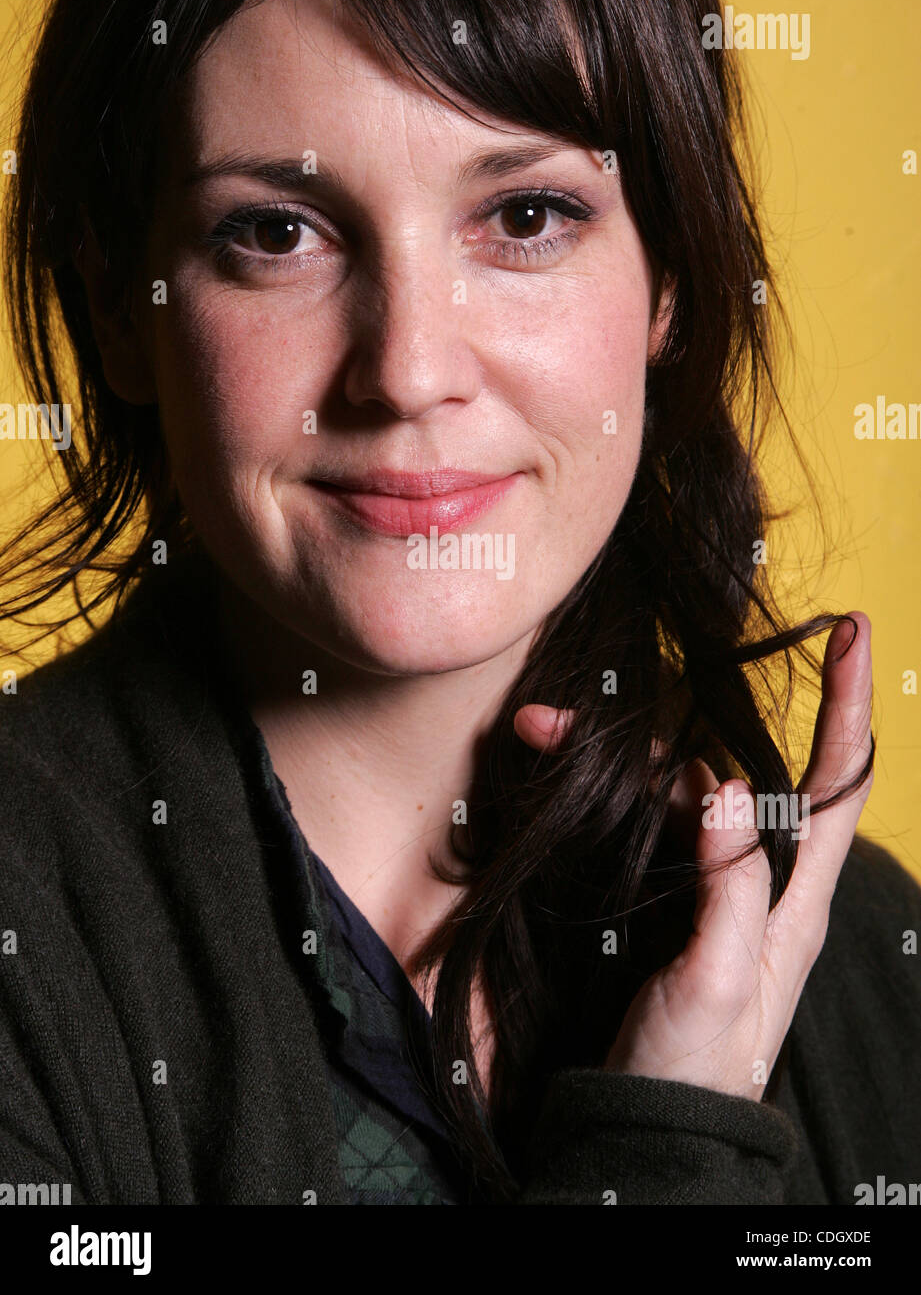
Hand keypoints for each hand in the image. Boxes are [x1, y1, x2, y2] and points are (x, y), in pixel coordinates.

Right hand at [513, 612, 873, 1100]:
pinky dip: (595, 792)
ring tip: (539, 736)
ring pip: (667, 790)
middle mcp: (754, 878)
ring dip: (608, 757)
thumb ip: (730, 889)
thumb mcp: (717, 983)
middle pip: (728, 771)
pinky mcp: (658, 894)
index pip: (836, 785)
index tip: (852, 634)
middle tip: (581, 708)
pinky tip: (550, 769)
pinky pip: (634, 822)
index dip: (849, 707)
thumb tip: (724, 787)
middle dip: (669, 723)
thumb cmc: (693, 1068)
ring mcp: (703, 884)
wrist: (644, 1124)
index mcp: (792, 899)